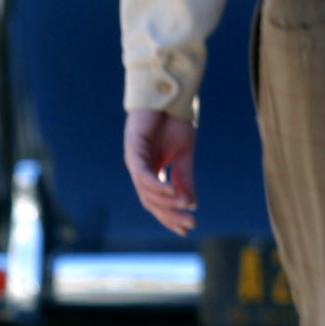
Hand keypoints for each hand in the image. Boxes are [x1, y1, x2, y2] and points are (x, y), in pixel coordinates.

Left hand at [124, 109, 197, 234]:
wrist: (170, 97)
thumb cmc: (175, 123)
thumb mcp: (185, 155)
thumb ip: (184, 179)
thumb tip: (191, 204)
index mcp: (151, 172)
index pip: (158, 202)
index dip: (171, 216)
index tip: (189, 228)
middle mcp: (139, 170)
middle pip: (150, 201)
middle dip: (169, 215)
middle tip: (190, 223)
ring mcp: (134, 161)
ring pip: (146, 192)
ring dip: (165, 202)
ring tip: (185, 206)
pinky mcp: (133, 150)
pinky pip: (143, 174)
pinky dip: (157, 185)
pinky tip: (172, 192)